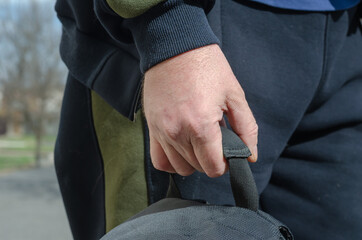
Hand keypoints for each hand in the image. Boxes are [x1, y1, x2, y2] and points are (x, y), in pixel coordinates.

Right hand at [143, 44, 257, 176]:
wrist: (175, 46)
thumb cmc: (207, 67)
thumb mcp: (234, 94)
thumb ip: (246, 128)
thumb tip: (250, 156)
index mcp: (201, 126)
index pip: (214, 167)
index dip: (226, 163)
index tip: (228, 151)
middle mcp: (178, 133)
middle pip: (198, 167)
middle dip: (211, 159)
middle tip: (216, 139)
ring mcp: (161, 132)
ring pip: (179, 167)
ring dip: (193, 161)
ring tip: (199, 140)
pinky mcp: (151, 127)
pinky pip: (159, 161)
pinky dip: (172, 161)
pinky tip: (182, 149)